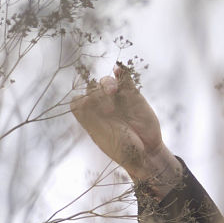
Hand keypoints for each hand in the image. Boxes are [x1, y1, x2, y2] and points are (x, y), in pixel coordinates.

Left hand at [69, 64, 182, 194]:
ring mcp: (117, 100)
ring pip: (105, 82)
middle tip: (106, 108)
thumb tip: (81, 100)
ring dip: (106, 84)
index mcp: (90, 118)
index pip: (77, 102)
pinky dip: (121, 72)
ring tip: (112, 91)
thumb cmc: (122, 149)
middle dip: (94, 93)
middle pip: (90, 88)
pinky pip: (125, 79)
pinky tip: (119, 70)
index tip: (86, 106)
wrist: (146, 152)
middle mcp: (101, 107)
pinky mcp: (133, 95)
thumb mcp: (103, 137)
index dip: (79, 100)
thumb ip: (91, 119)